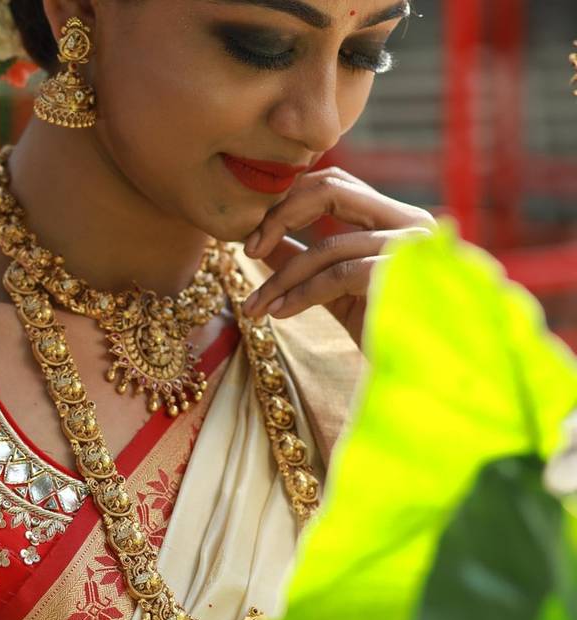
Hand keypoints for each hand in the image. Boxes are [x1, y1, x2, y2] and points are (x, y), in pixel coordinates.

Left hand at [242, 166, 437, 347]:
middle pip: (331, 190)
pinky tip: (279, 313)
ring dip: (281, 278)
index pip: (336, 184)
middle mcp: (411, 223)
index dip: (288, 202)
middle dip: (280, 217)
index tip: (252, 238)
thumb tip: (263, 244)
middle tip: (247, 249)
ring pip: (327, 246)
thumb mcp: (339, 293)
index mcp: (398, 219)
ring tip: (255, 307)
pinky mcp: (405, 277)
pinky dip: (300, 295)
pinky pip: (337, 276)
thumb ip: (307, 264)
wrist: (430, 377)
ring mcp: (412, 248)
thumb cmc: (390, 335)